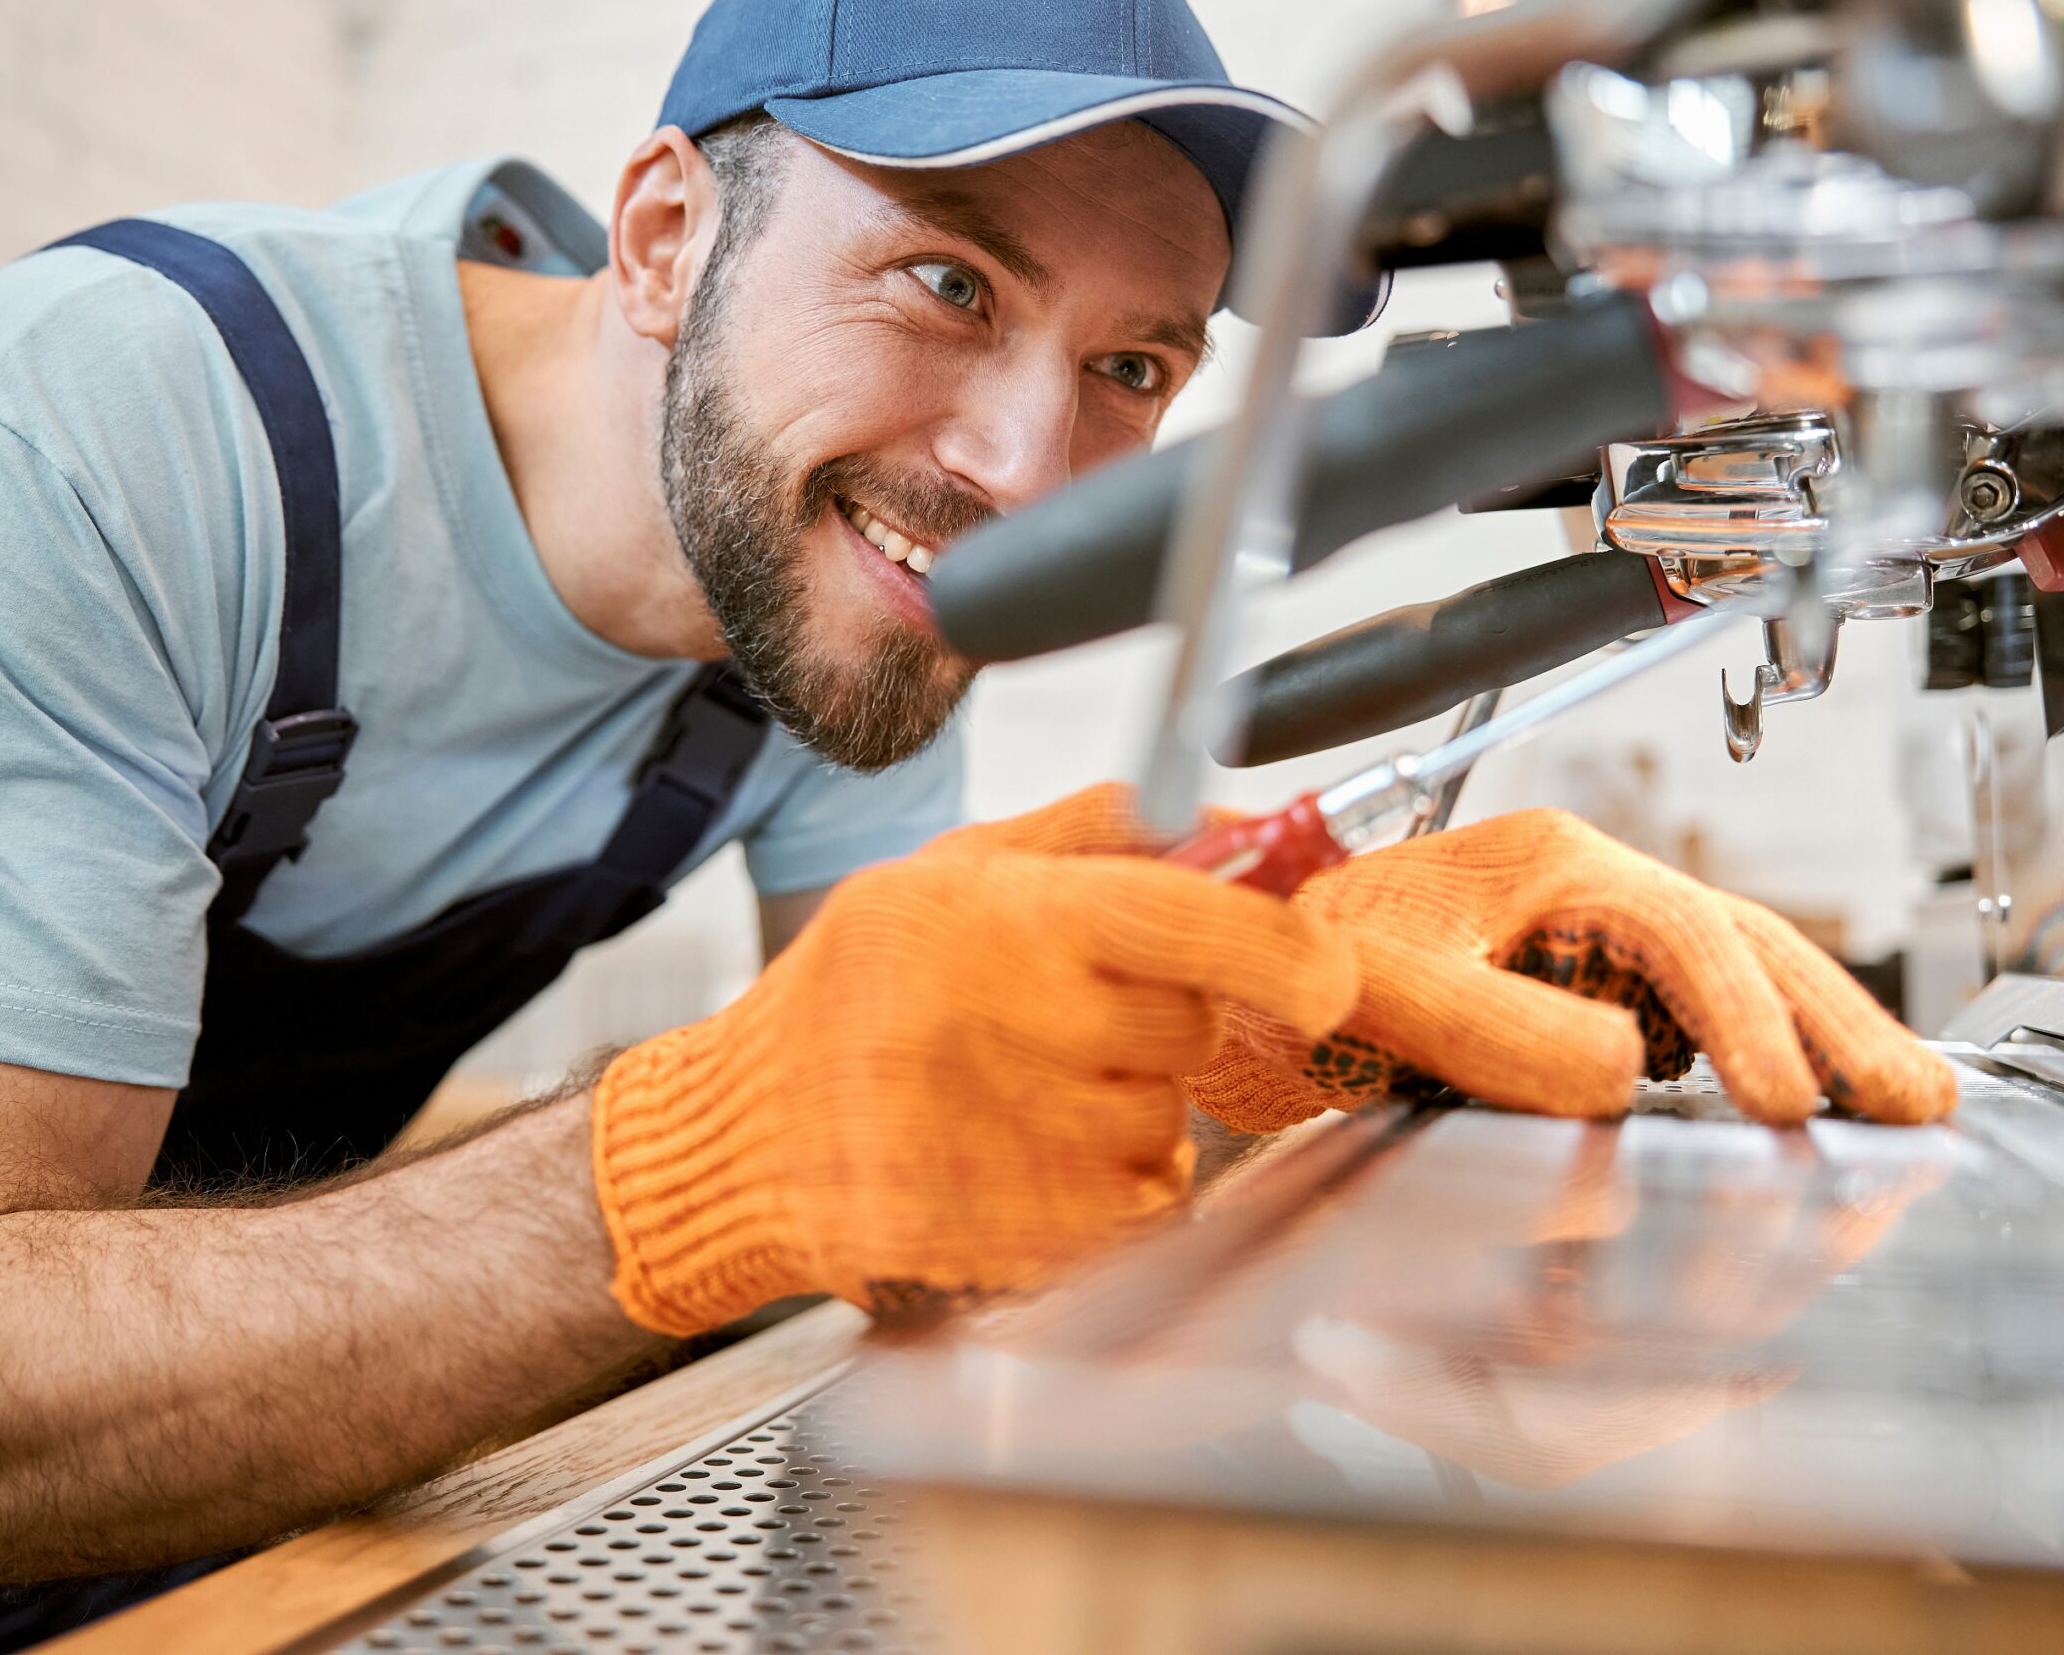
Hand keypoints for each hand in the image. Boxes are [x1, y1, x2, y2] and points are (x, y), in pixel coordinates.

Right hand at [590, 836, 1358, 1334]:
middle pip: (1190, 1029)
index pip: (1196, 924)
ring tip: (1020, 1094)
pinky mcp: (1015, 1243)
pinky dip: (1108, 1193)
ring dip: (1125, 1112)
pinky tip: (1023, 1162)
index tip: (1323, 967)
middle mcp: (1016, 1030)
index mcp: (1006, 922)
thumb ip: (1098, 833)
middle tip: (1066, 1017)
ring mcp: (1017, 1146)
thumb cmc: (851, 992)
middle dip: (1159, 1022)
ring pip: (1165, 1124)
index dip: (1287, 949)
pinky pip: (1138, 1210)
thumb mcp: (950, 869)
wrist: (739, 1136)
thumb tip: (1236, 821)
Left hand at [1185, 809, 1954, 1129]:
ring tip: (1904, 1106)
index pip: (1680, 930)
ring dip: (1819, 1039)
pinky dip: (1763, 1056)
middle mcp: (1588, 886)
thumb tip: (1623, 1077)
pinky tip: (1811, 1108)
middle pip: (1743, 939)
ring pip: (1736, 975)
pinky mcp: (1590, 989)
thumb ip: (1492, 1030)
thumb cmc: (1295, 969)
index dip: (1742, 1018)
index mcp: (1547, 864)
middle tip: (1914, 1102)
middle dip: (1833, 1021)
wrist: (1243, 977)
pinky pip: (1700, 1016)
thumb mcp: (1380, 993)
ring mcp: (1596, 936)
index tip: (1784, 1101)